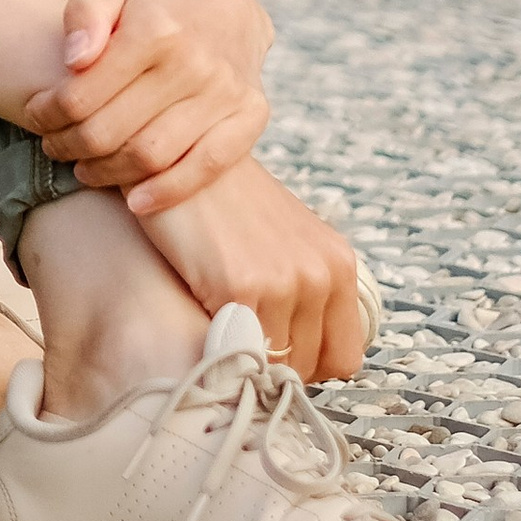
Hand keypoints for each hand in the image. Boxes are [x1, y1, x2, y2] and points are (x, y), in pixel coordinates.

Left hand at [18, 0, 270, 213]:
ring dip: (107, 173)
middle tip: (53, 147)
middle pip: (112, 130)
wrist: (227, 10)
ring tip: (84, 169)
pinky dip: (168, 191)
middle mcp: (195, 61)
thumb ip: (83, 17)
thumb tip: (73, 60)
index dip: (48, 113)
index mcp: (155, 28)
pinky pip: (206, 168)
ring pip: (151, 155)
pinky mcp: (251, 117)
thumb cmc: (153, 10)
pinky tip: (135, 203)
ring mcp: (226, 92)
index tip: (34, 116)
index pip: (82, 93)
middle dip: (70, 146)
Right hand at [142, 160, 367, 383]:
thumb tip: (286, 357)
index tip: (270, 351)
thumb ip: (297, 290)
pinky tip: (198, 317)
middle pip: (309, 367)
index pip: (342, 357)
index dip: (306, 365)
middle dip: (271, 365)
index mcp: (337, 263)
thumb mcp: (281, 240)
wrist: (177, 154)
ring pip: (274, 367)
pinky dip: (218, 350)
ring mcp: (285, 280)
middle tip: (236, 340)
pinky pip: (239, 352)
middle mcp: (322, 273)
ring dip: (245, 360)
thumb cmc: (220, 200)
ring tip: (216, 329)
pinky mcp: (242, 284)